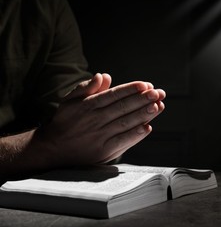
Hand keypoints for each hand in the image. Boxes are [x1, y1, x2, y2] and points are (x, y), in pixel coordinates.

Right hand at [36, 73, 165, 166]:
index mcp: (88, 105)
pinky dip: (135, 135)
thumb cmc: (66, 121)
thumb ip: (87, 87)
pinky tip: (148, 127)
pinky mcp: (104, 151)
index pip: (114, 95)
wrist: (54, 149)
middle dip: (143, 99)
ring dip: (143, 114)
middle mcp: (95, 120)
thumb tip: (103, 75)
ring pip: (125, 123)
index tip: (147, 84)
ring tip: (158, 106)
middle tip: (159, 93)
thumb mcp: (70, 100)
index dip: (131, 89)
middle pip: (123, 107)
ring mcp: (100, 136)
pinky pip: (122, 141)